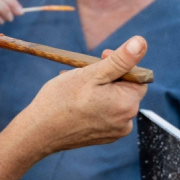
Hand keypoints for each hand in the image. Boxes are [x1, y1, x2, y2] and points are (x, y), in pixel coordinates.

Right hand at [22, 36, 147, 154]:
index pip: (136, 76)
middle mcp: (127, 121)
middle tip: (82, 73)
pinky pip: (105, 115)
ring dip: (98, 91)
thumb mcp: (91, 74)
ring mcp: (115, 132)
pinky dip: (94, 106)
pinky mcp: (104, 137)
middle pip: (124, 89)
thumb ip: (120, 59)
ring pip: (113, 102)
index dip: (119, 65)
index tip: (100, 58)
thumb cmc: (61, 100)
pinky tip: (75, 103)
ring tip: (74, 88)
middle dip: (105, 78)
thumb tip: (140, 42)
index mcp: (128, 103)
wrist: (39, 132)